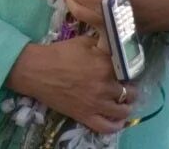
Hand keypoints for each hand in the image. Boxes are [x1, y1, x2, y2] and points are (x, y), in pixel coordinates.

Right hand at [6, 38, 136, 133]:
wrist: (37, 70)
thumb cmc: (59, 53)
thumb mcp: (83, 42)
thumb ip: (102, 46)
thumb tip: (113, 49)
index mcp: (105, 65)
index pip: (129, 71)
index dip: (129, 71)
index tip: (127, 71)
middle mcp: (104, 86)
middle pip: (130, 92)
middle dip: (131, 89)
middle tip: (126, 86)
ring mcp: (96, 104)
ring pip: (122, 111)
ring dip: (126, 106)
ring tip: (124, 103)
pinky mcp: (85, 116)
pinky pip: (106, 127)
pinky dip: (116, 125)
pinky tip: (118, 120)